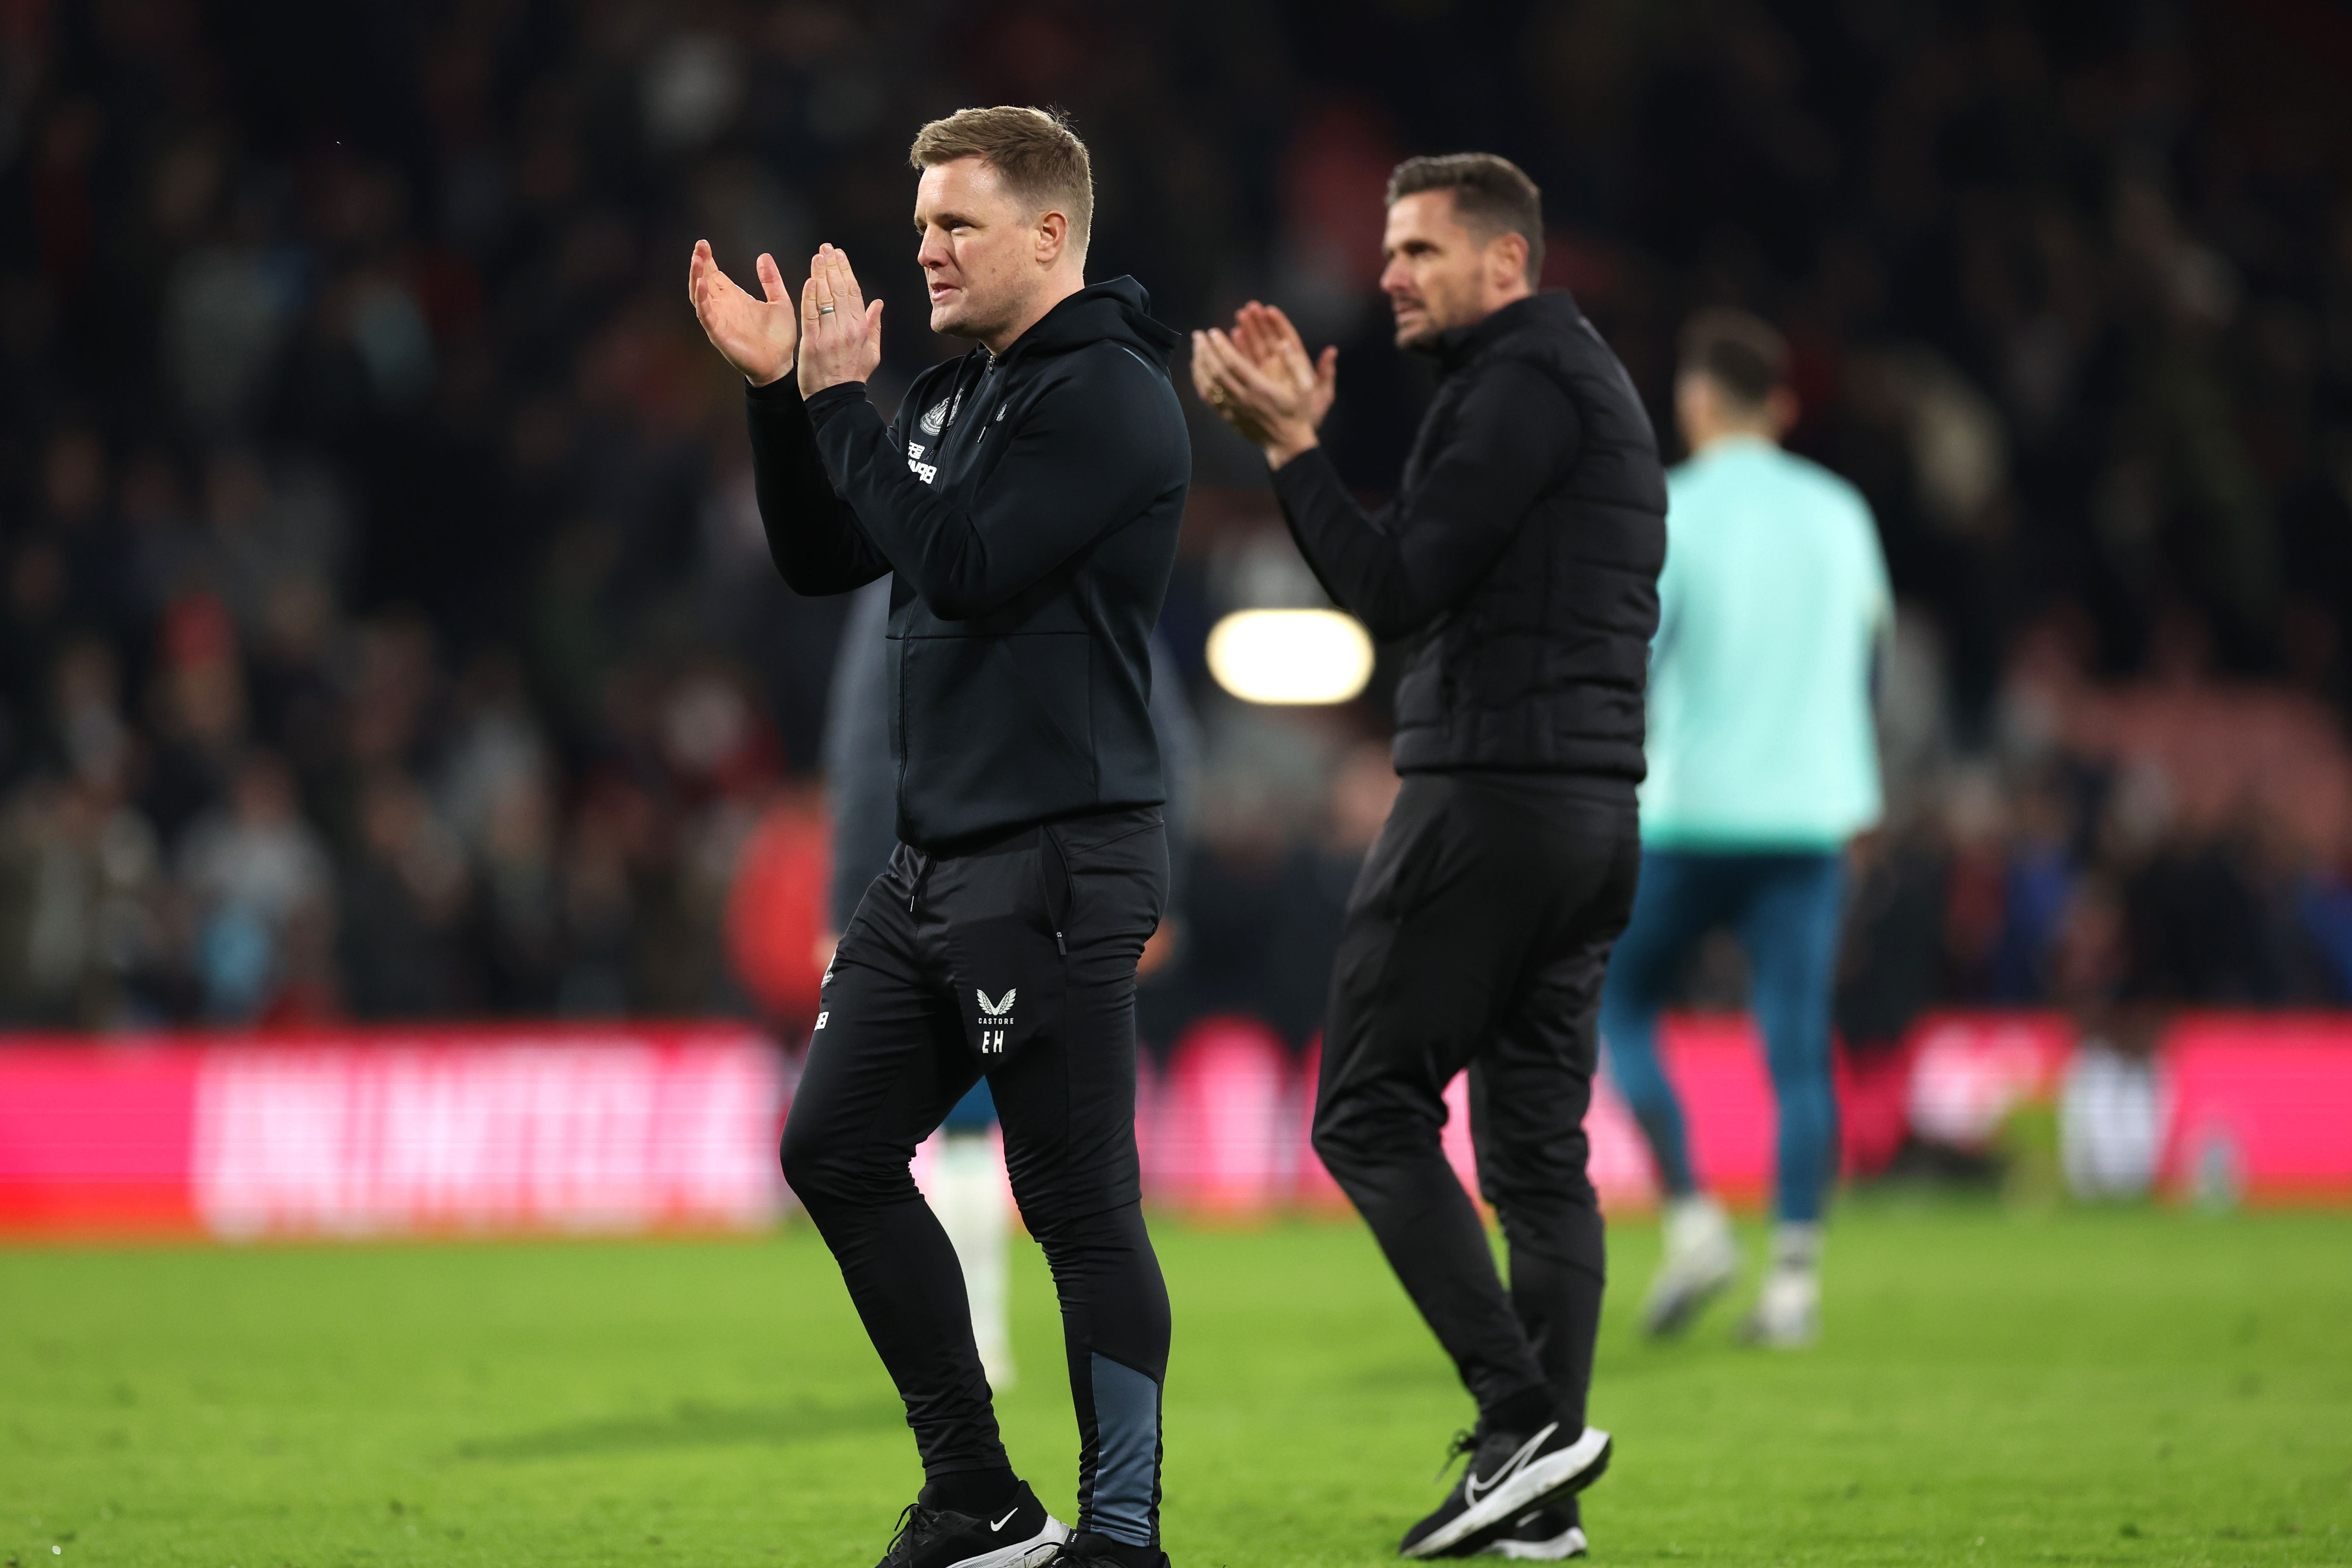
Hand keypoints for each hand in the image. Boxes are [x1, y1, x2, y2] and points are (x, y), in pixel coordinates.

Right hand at [688, 240, 796, 386]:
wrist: (780, 364)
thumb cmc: (779, 337)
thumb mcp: (780, 302)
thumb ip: (771, 281)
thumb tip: (764, 256)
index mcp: (735, 298)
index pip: (715, 274)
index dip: (708, 259)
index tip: (704, 243)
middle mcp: (723, 306)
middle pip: (704, 280)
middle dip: (700, 263)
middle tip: (700, 245)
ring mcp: (718, 319)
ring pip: (699, 295)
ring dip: (696, 277)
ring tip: (697, 260)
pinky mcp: (718, 333)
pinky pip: (705, 314)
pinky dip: (702, 299)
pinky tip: (702, 285)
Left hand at [799, 243, 884, 397]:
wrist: (838, 399)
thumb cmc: (854, 375)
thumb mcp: (872, 352)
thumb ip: (874, 325)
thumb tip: (878, 304)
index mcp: (861, 329)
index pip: (853, 292)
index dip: (845, 270)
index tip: (839, 254)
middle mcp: (846, 328)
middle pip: (839, 290)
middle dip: (832, 266)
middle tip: (826, 248)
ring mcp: (829, 335)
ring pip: (824, 298)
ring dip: (820, 274)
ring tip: (817, 257)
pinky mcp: (812, 342)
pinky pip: (810, 314)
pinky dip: (809, 296)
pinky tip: (810, 280)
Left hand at [1191, 300, 1336, 467]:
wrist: (1287, 444)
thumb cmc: (1297, 413)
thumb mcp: (1306, 388)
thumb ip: (1295, 364)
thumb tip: (1284, 343)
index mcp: (1260, 389)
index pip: (1234, 364)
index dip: (1222, 347)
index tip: (1214, 332)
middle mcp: (1243, 399)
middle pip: (1217, 372)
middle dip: (1205, 351)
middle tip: (1198, 335)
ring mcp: (1233, 409)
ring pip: (1209, 385)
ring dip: (1199, 365)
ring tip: (1195, 347)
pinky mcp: (1228, 417)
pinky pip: (1208, 399)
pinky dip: (1199, 382)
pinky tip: (1197, 369)